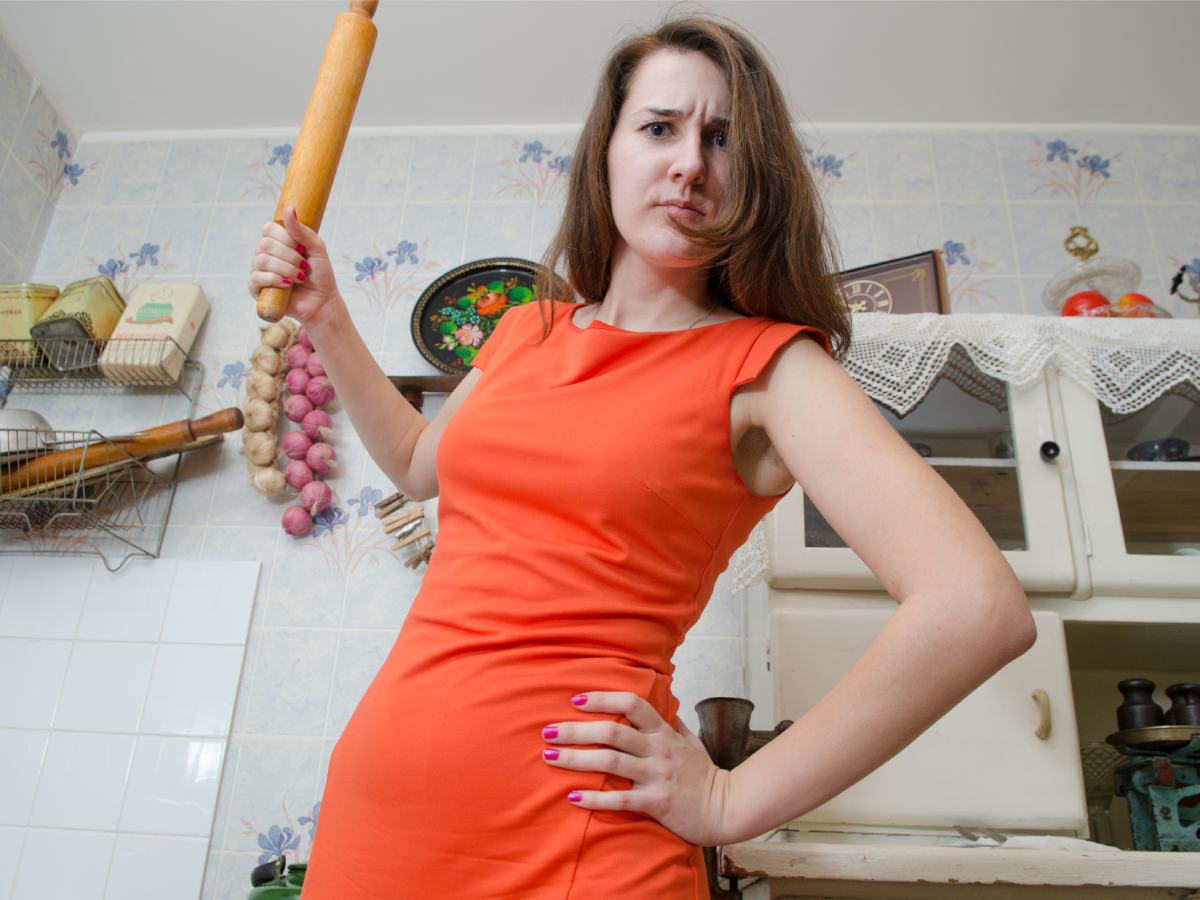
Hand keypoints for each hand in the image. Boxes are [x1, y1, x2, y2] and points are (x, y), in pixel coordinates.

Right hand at [247, 206, 339, 323]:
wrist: (321, 302)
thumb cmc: (319, 275)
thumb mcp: (316, 249)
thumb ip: (302, 231)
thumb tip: (288, 208)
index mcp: (276, 242)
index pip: (269, 228)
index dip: (286, 237)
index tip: (303, 248)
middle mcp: (264, 254)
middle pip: (265, 244)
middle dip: (289, 255)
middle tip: (304, 265)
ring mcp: (258, 271)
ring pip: (262, 260)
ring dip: (286, 269)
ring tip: (300, 277)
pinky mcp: (256, 288)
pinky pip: (257, 277)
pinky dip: (276, 280)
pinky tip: (288, 285)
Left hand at [541, 691, 731, 846]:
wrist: (726, 808)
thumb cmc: (705, 774)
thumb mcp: (692, 742)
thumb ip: (673, 724)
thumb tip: (663, 705)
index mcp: (664, 732)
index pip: (632, 704)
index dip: (602, 698)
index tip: (575, 700)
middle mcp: (658, 750)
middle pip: (612, 732)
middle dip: (576, 730)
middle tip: (548, 731)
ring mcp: (657, 776)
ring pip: (610, 762)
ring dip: (577, 759)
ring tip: (550, 757)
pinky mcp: (656, 803)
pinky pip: (620, 799)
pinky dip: (594, 798)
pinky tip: (572, 798)